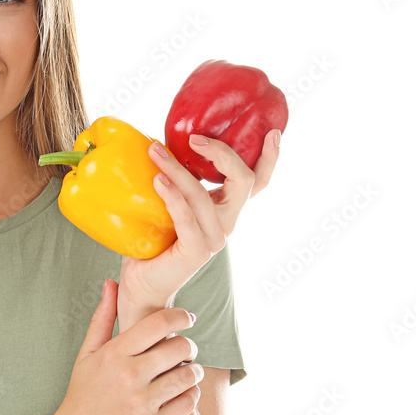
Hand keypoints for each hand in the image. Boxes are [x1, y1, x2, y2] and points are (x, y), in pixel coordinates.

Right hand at [54, 280, 201, 414]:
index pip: (160, 322)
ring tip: (187, 372)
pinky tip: (181, 394)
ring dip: (194, 371)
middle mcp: (129, 376)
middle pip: (180, 347)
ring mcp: (142, 403)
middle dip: (189, 345)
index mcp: (114, 354)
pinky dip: (190, 395)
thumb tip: (111, 283)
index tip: (187, 319)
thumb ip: (102, 318)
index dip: (181, 316)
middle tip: (185, 350)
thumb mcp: (86, 354)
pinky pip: (188, 403)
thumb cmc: (81, 396)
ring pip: (189, 375)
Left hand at [118, 129, 281, 316]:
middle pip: (244, 181)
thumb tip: (161, 143)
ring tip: (154, 152)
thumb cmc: (152, 240)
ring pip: (204, 194)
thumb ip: (177, 181)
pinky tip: (158, 180)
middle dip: (222, 153)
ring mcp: (215, 238)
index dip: (269, 159)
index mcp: (226, 209)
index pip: (257, 182)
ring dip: (177, 169)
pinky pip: (187, 217)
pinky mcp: (196, 251)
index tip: (272, 132)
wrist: (142, 282)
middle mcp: (227, 223)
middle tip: (194, 138)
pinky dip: (172, 196)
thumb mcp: (169, 202)